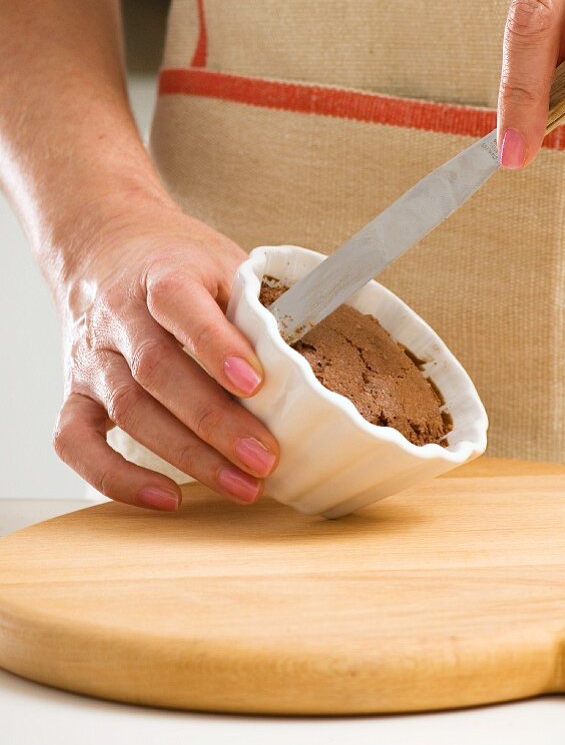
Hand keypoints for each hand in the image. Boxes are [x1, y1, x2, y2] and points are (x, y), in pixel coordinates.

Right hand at [53, 198, 278, 510]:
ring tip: (242, 485)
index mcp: (159, 274)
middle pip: (157, 371)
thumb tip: (309, 362)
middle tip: (265, 458)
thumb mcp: (222, 263)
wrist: (102, 245)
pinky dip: (117, 478)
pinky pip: (77, 442)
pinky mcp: (75, 393)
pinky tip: (166, 498)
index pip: (178, 304)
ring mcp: (92, 358)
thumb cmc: (175, 262)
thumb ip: (255, 307)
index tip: (255, 384)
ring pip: (128, 410)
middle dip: (214, 421)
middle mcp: (117, 316)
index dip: (215, 345)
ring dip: (187, 456)